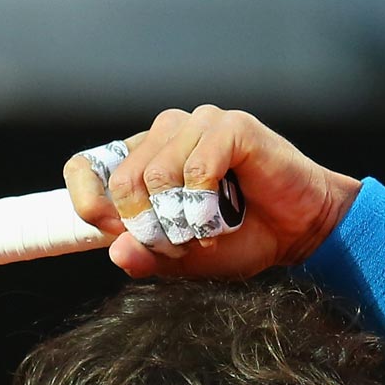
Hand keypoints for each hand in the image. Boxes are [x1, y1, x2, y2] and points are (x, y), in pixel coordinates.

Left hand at [63, 105, 361, 278]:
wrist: (299, 232)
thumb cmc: (242, 239)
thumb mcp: (183, 260)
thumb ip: (147, 256)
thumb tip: (115, 251)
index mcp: (143, 159)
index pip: (85, 168)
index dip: (91, 205)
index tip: (118, 233)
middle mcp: (165, 134)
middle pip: (122, 181)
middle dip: (149, 227)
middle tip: (181, 241)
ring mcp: (198, 124)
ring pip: (157, 175)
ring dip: (182, 219)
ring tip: (210, 226)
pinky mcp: (231, 126)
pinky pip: (197, 168)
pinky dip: (207, 204)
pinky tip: (226, 212)